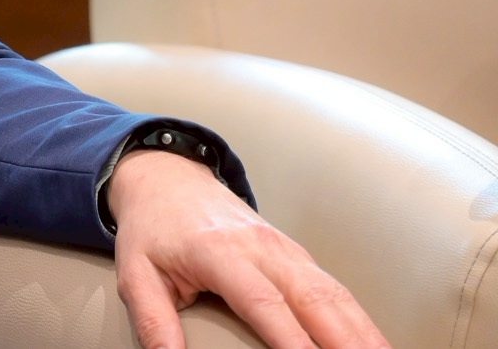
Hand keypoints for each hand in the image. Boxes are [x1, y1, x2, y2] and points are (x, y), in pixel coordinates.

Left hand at [108, 148, 390, 348]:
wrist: (167, 179)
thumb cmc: (152, 230)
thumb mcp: (135, 272)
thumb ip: (153, 320)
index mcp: (220, 252)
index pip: (264, 302)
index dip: (291, 339)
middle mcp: (263, 248)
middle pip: (316, 300)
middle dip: (347, 342)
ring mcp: (287, 250)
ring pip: (337, 296)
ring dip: (366, 335)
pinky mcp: (299, 256)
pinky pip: (338, 291)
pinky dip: (362, 322)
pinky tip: (376, 345)